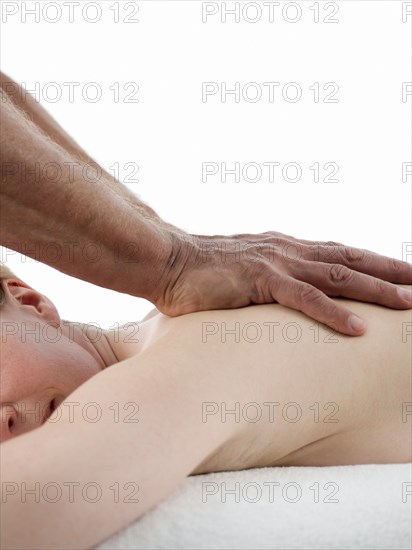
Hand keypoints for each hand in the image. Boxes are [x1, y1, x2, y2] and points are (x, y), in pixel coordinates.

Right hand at [155, 231, 411, 335]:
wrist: (167, 261)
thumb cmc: (200, 272)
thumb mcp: (242, 271)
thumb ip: (266, 278)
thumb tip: (279, 295)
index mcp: (285, 248)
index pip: (339, 253)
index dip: (374, 262)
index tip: (403, 272)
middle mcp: (287, 250)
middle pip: (350, 260)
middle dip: (391, 270)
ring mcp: (276, 263)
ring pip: (337, 277)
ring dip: (377, 289)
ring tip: (410, 303)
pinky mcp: (260, 281)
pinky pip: (305, 299)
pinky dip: (334, 313)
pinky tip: (359, 330)